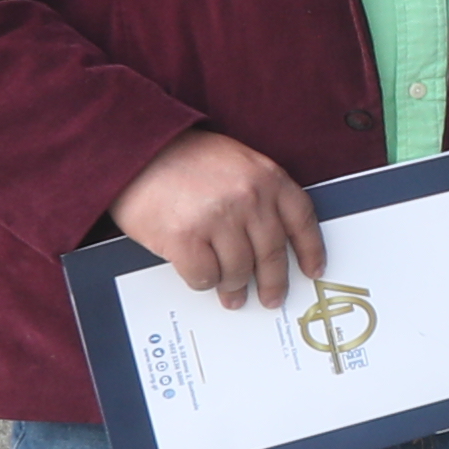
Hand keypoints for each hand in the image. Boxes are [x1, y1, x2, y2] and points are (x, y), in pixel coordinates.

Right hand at [111, 129, 326, 309]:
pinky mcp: (184, 237)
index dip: (311, 250)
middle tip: (271, 298)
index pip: (301, 221)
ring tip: (232, 294)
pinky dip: (205, 282)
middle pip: (272, 253)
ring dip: (235, 287)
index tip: (313, 271)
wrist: (135, 150)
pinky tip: (203, 280)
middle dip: (273, 282)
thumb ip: (259, 194)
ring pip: (238, 270)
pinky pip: (204, 275)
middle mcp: (249, 198)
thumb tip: (270, 241)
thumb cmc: (184, 157)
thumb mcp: (238, 163)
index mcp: (268, 177)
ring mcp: (217, 218)